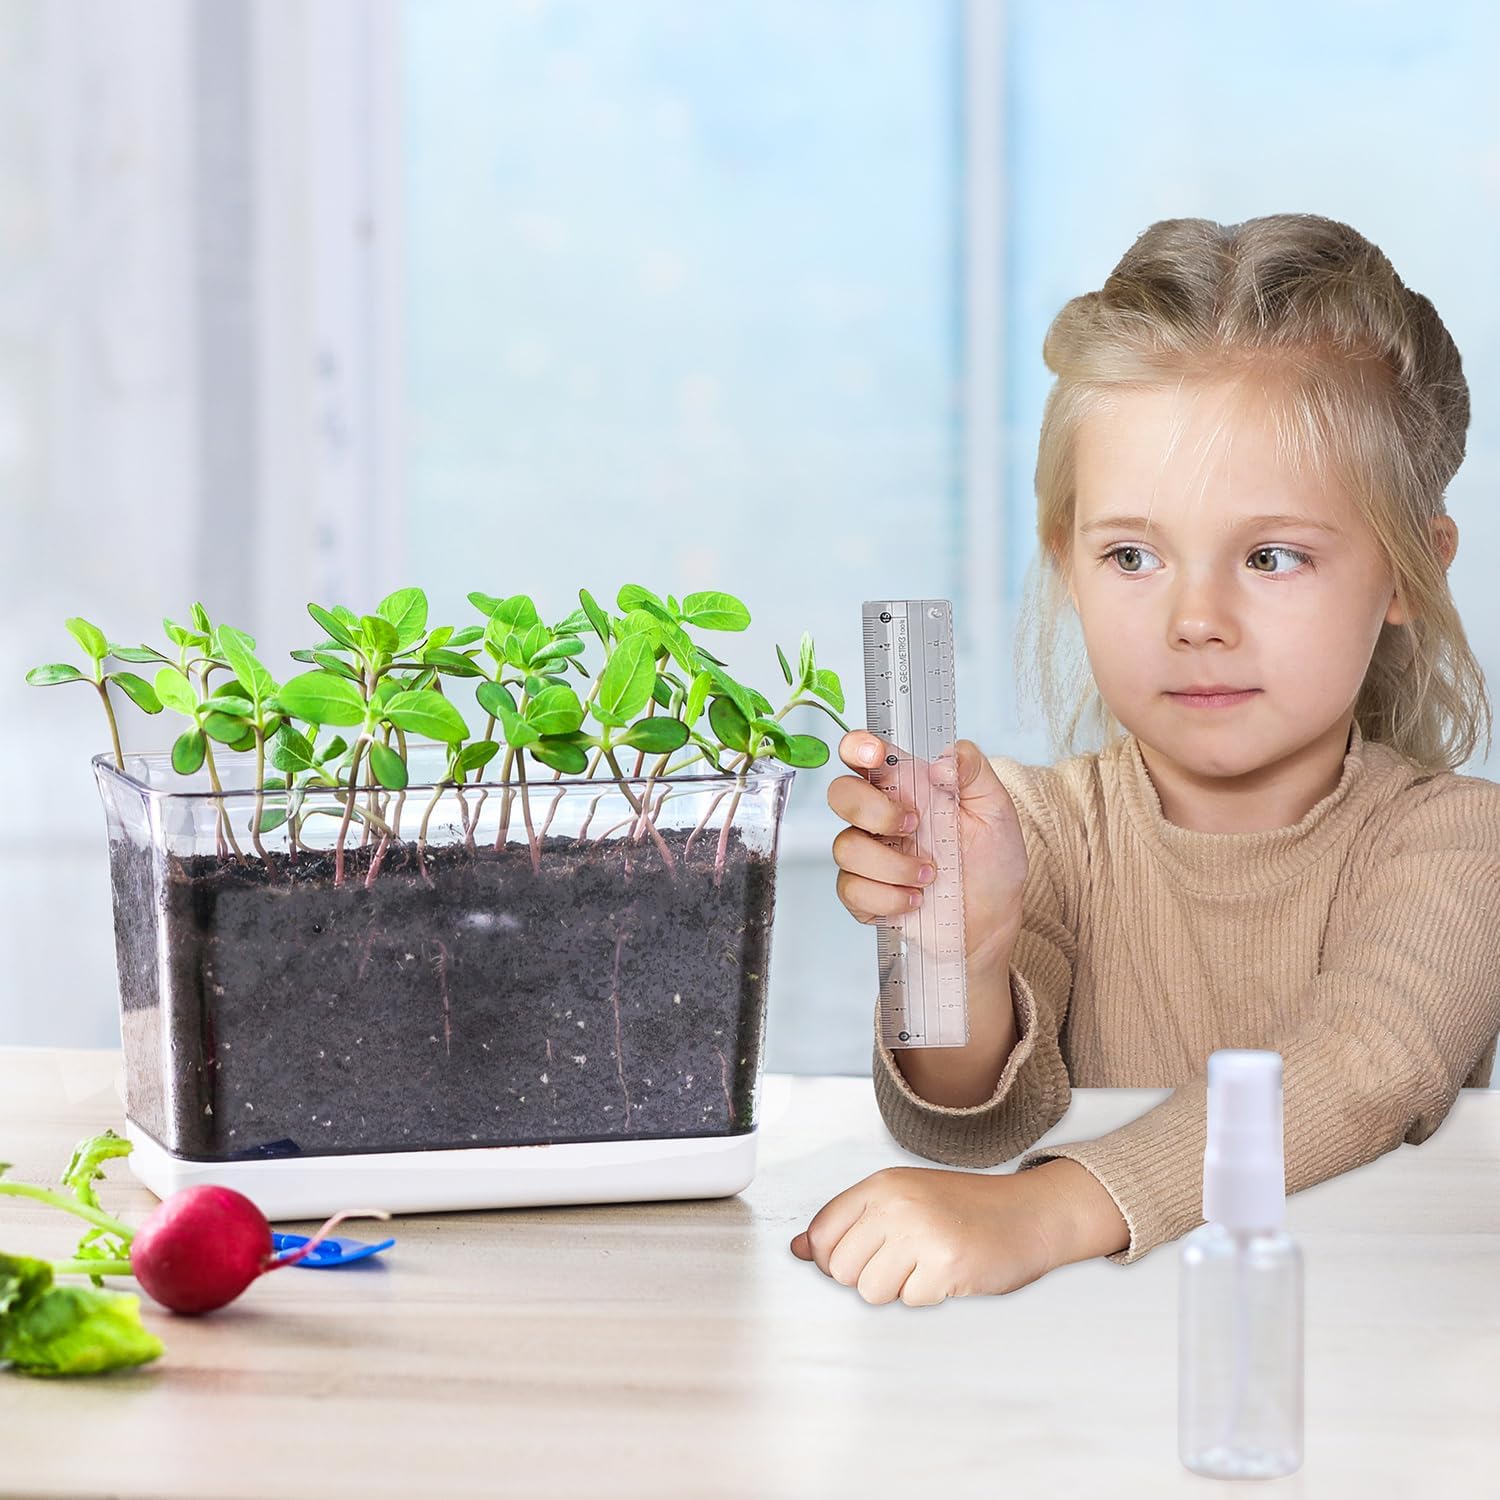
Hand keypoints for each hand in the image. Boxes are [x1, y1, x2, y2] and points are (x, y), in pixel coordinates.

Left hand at [788, 1165, 1059, 1305]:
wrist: (1030, 1213)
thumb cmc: (965, 1208)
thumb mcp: (904, 1199)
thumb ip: (851, 1222)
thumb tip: (797, 1249)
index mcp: (881, 1184)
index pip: (821, 1233)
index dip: (832, 1257)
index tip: (862, 1256)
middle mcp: (896, 1204)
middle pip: (840, 1269)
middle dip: (869, 1275)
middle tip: (905, 1260)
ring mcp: (921, 1233)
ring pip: (870, 1291)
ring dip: (898, 1288)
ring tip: (926, 1265)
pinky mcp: (945, 1265)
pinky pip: (910, 1302)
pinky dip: (929, 1296)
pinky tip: (949, 1272)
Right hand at [829, 731, 1027, 971]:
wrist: (991, 922)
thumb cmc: (991, 862)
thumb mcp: (996, 807)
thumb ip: (972, 769)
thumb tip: (940, 759)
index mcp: (905, 787)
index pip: (863, 755)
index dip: (857, 747)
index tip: (875, 755)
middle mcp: (878, 817)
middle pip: (840, 793)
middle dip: (873, 810)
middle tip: (912, 825)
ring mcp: (867, 856)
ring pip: (845, 847)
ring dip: (892, 864)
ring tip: (931, 875)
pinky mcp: (862, 894)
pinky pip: (852, 889)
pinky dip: (888, 897)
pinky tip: (916, 899)